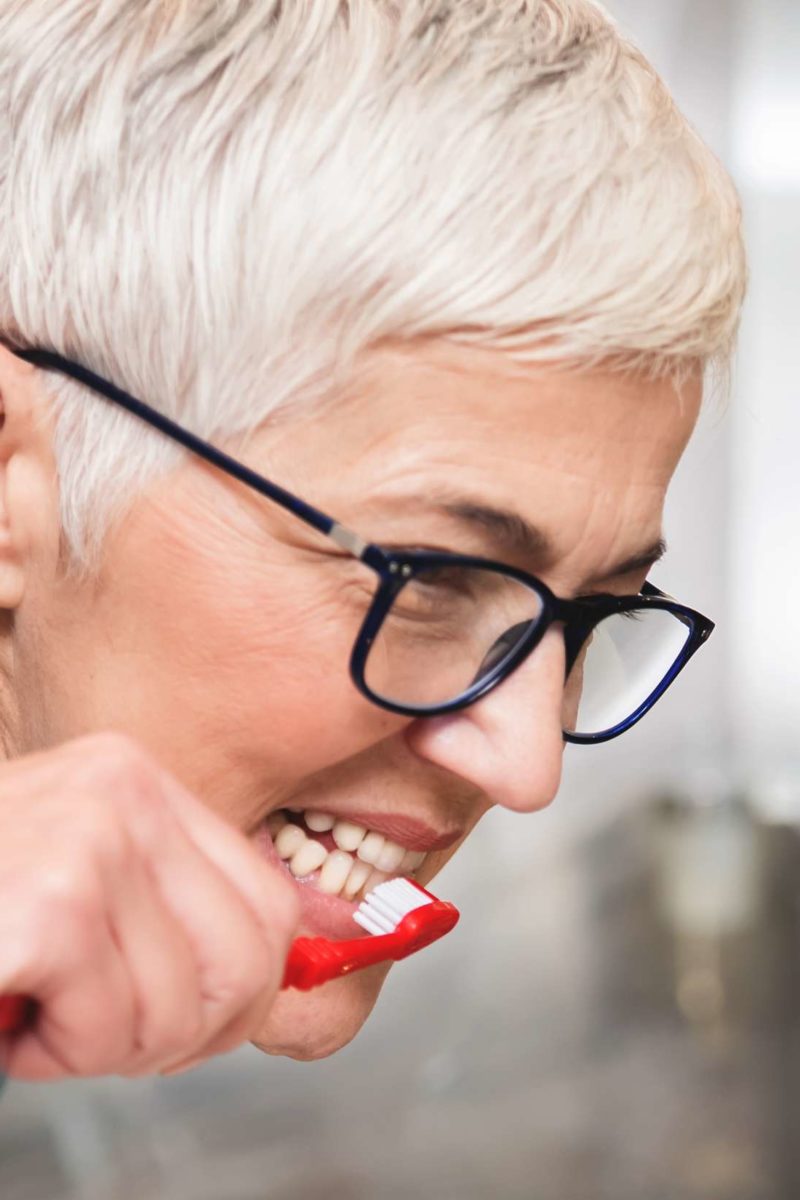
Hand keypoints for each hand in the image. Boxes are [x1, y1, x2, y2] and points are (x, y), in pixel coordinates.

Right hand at [0, 732, 298, 1079]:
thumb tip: (287, 971)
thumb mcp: (81, 884)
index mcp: (137, 780)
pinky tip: (12, 1018)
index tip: (188, 1024)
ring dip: (103, 1047)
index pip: (270, 902)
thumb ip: (167, 911)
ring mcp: (90, 837)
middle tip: (103, 1034)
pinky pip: (111, 1029)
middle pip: (249, 956)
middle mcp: (123, 789)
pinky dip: (58, 1056)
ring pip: (183, 1006)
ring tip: (37, 1012)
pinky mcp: (51, 904)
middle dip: (185, 1032)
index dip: (245, 991)